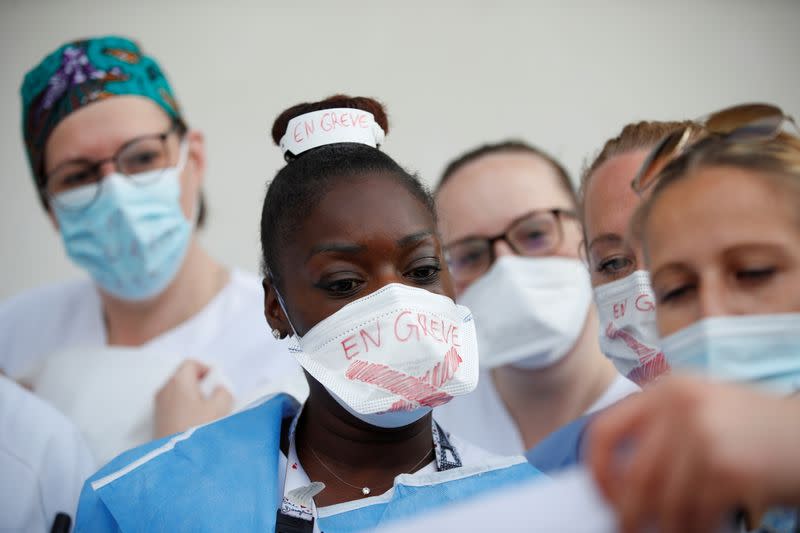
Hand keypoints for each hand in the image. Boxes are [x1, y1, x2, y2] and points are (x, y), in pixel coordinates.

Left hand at [154, 360, 233, 437]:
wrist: (176, 460)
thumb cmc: (196, 430)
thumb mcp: (220, 408)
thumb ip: (223, 392)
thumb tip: (219, 391)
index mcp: (178, 381)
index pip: (192, 363)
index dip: (207, 370)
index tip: (216, 384)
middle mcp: (165, 390)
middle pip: (184, 377)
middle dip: (201, 385)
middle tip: (213, 399)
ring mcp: (159, 405)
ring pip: (179, 392)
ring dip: (193, 398)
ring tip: (206, 414)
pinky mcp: (158, 419)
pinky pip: (173, 405)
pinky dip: (185, 408)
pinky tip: (194, 424)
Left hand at [588, 376, 799, 532]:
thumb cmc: (757, 429)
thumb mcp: (703, 408)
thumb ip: (660, 431)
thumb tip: (615, 479)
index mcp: (667, 390)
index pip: (604, 430)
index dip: (596, 471)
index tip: (602, 495)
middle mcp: (680, 407)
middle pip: (631, 476)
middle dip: (626, 512)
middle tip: (629, 528)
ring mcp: (705, 436)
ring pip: (662, 502)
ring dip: (664, 527)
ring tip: (672, 532)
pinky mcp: (730, 469)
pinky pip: (694, 516)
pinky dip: (693, 531)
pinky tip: (703, 530)